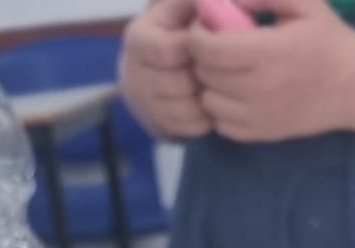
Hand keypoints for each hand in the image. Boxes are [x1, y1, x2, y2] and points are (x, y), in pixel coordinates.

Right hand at [121, 0, 211, 140]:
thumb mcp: (179, 10)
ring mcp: (144, 104)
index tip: (208, 47)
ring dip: (207, 98)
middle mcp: (133, 73)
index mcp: (138, 39)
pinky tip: (208, 103)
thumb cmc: (176, 32)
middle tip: (217, 70)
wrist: (152, 71)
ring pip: (187, 108)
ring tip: (213, 85)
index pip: (169, 50)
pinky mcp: (157, 126)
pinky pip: (191, 127)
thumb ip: (196, 3)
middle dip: (203, 77)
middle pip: (181, 83)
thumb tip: (222, 2)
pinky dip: (206, 117)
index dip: (196, 51)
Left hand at [190, 0, 354, 141]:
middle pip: (205, 74)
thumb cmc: (326, 38)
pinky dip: (220, 109)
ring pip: (209, 101)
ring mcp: (261, 116)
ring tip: (224, 70)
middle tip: (214, 45)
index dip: (197, 35)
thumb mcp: (302, 1)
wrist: (353, 86)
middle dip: (201, 56)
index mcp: (270, 52)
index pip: (210, 49)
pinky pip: (221, 125)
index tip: (205, 26)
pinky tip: (233, 93)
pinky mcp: (262, 134)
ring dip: (208, 84)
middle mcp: (262, 89)